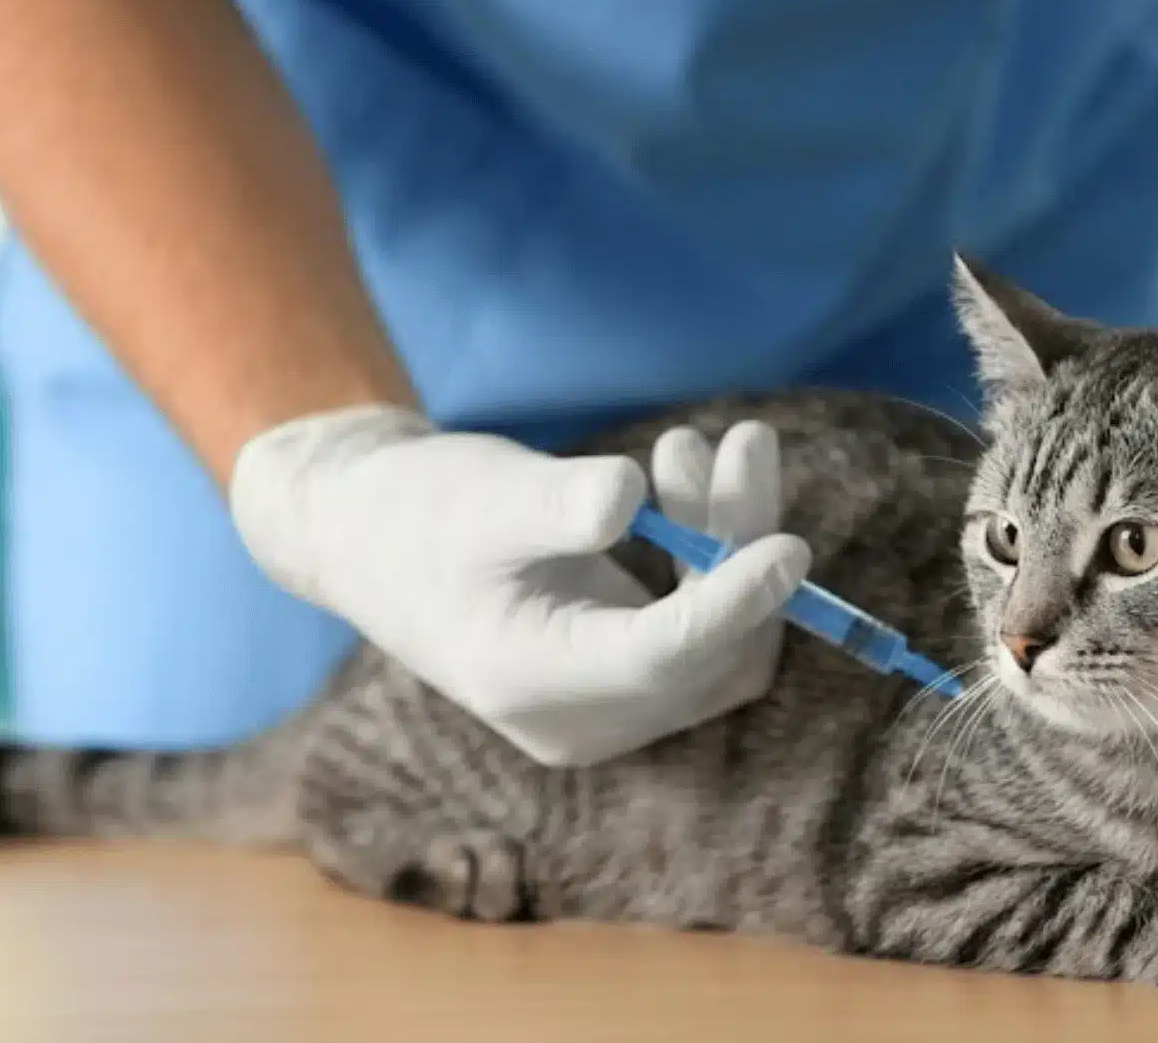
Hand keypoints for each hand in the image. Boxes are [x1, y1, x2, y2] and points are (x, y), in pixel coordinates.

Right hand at [229, 406, 810, 766]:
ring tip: (696, 443)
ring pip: (718, 642)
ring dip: (729, 541)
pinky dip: (709, 555)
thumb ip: (552, 502)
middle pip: (709, 655)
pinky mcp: (623, 675)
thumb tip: (625, 497)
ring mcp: (607, 705)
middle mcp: (580, 717)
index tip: (790, 545)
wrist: (367, 536)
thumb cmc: (417, 509)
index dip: (732, 606)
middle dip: (738, 545)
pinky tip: (680, 476)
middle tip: (744, 438)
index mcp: (533, 683)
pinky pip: (699, 628)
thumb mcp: (481, 493)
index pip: (661, 660)